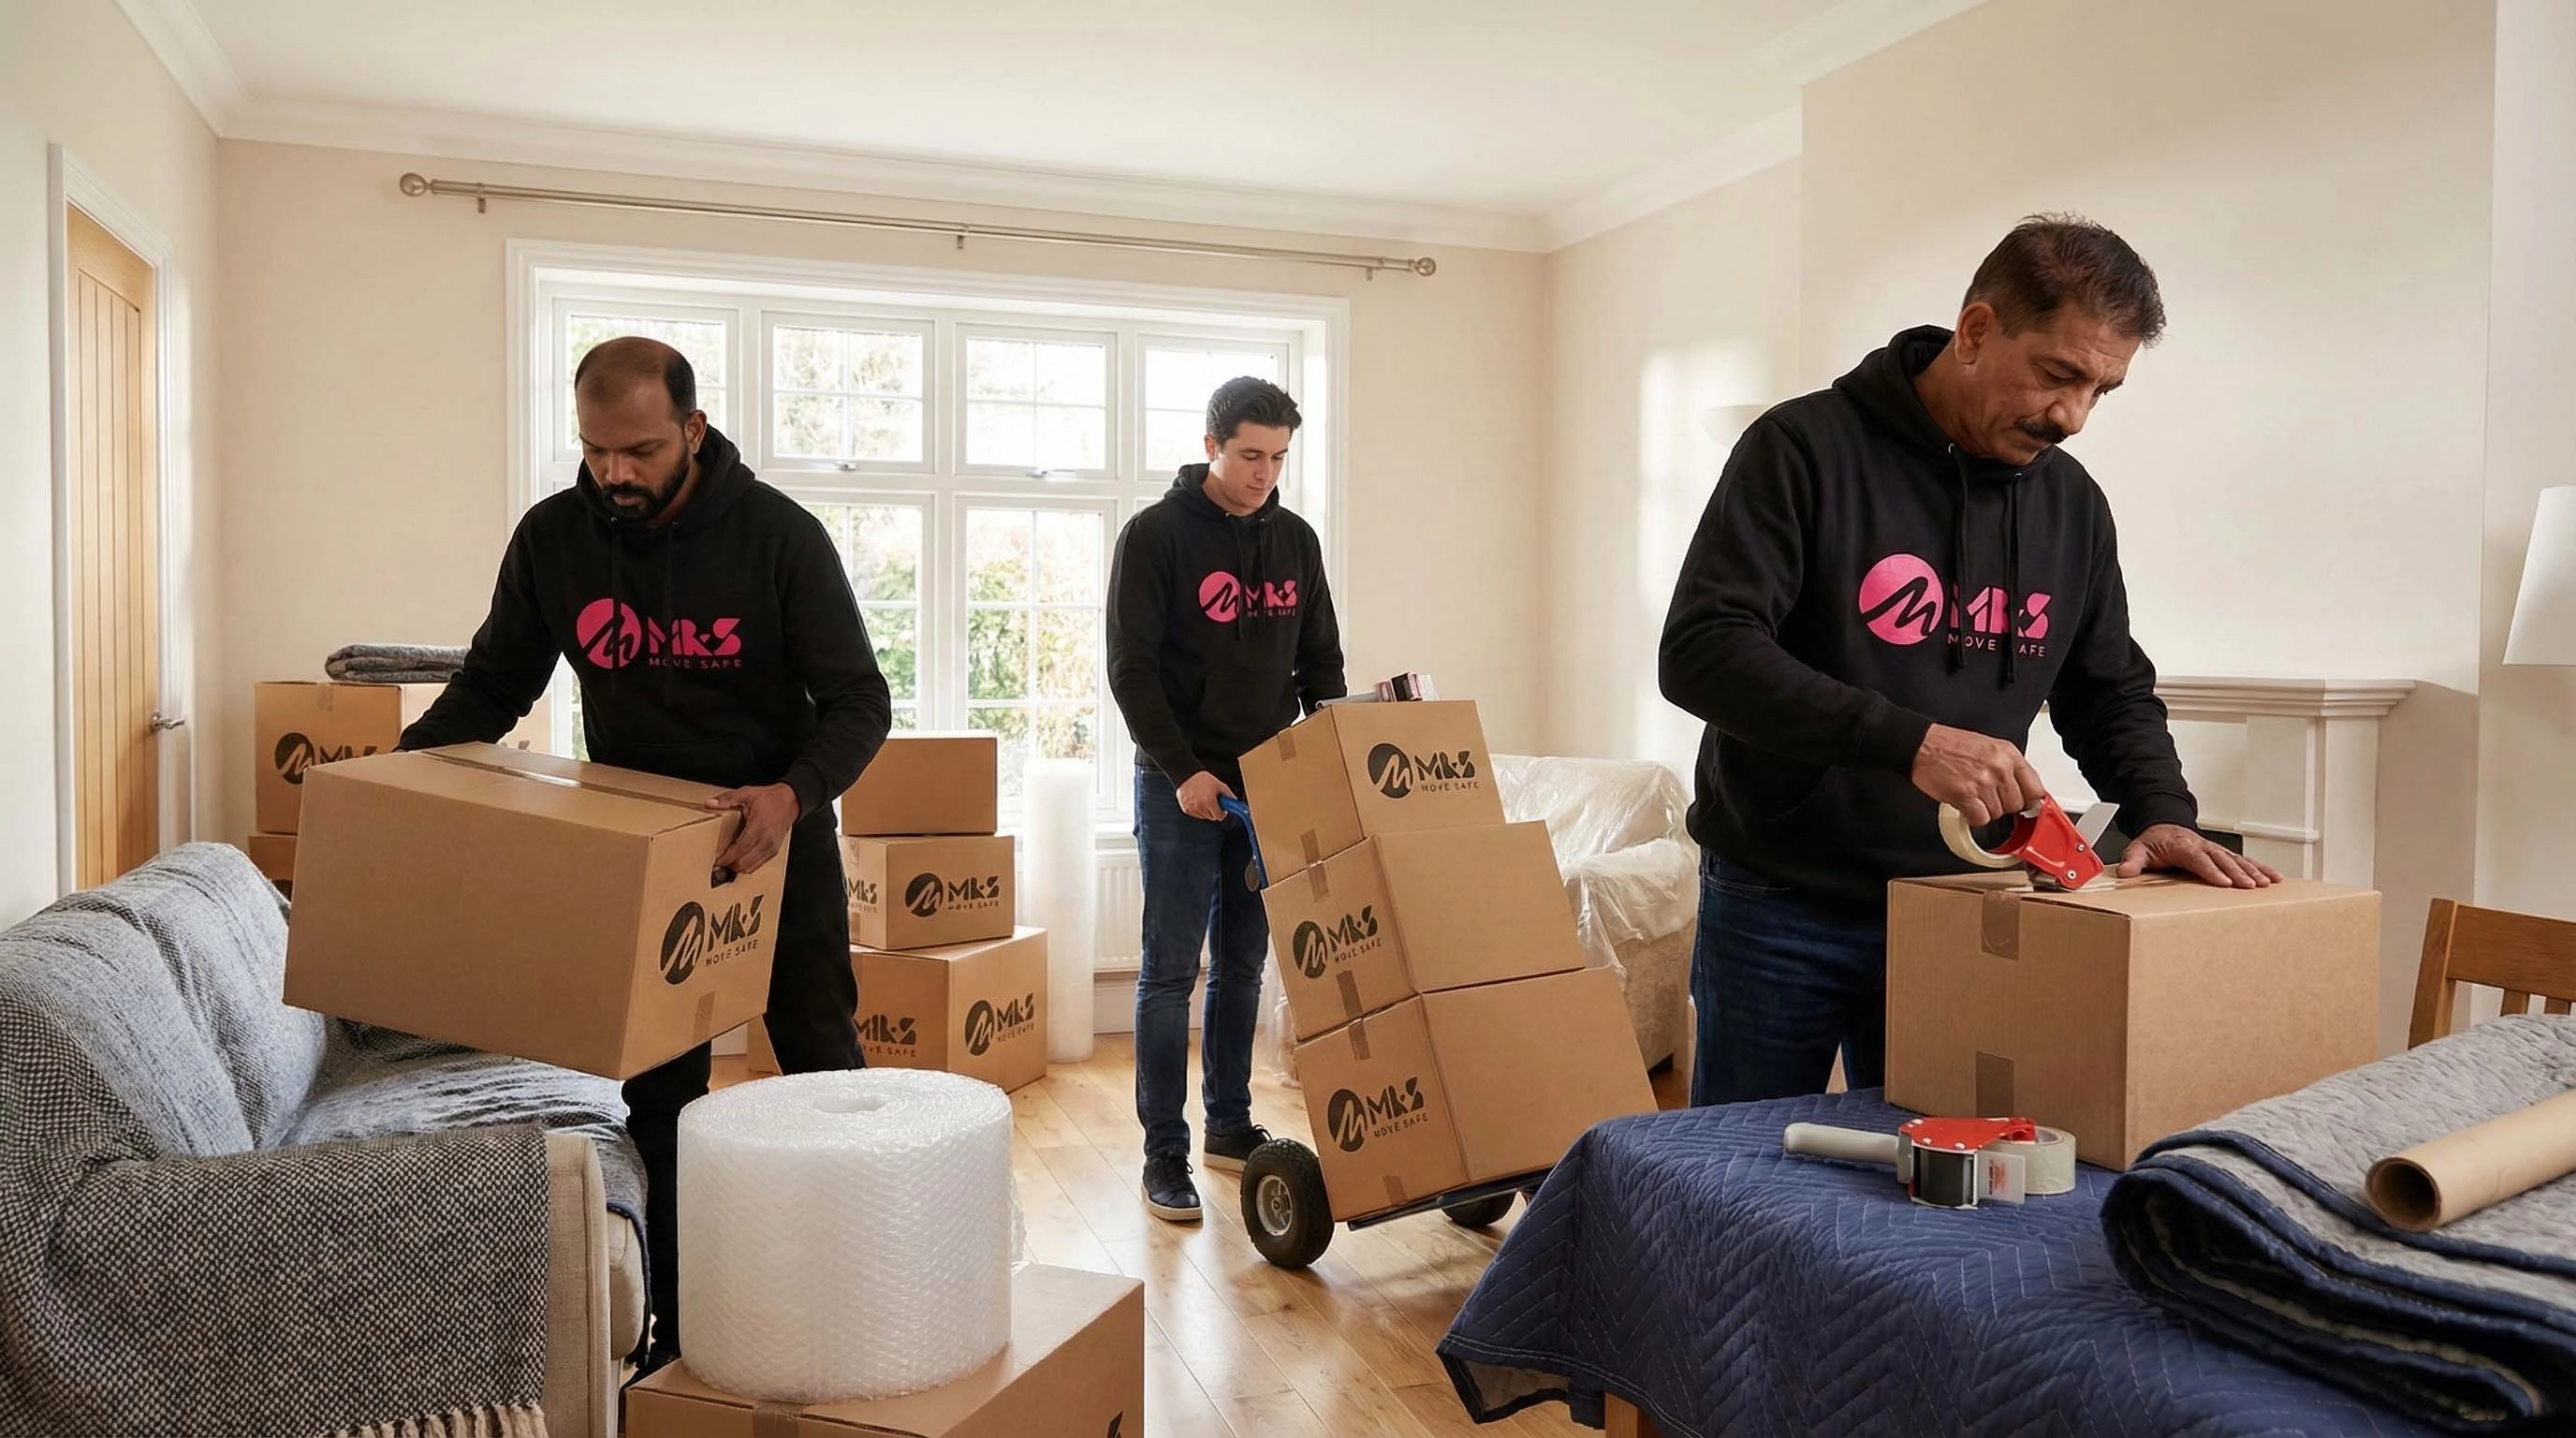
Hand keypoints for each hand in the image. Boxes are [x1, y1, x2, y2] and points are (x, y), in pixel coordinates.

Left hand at [707, 783, 800, 876]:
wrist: (790, 802)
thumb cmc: (770, 799)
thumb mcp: (747, 794)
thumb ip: (727, 799)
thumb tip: (710, 803)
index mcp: (758, 827)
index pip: (739, 850)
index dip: (726, 858)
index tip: (715, 861)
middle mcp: (765, 841)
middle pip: (743, 864)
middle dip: (729, 865)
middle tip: (718, 861)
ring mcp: (770, 848)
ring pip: (750, 868)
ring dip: (737, 867)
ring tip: (727, 861)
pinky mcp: (773, 852)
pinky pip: (757, 865)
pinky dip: (746, 865)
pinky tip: (739, 858)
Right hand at [1175, 771, 1237, 822]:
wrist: (1187, 775)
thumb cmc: (1202, 779)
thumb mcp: (1219, 785)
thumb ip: (1228, 795)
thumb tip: (1234, 802)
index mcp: (1209, 801)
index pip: (1219, 816)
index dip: (1222, 813)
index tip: (1222, 810)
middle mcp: (1200, 806)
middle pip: (1212, 817)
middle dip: (1214, 811)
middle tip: (1213, 801)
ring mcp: (1192, 809)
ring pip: (1204, 816)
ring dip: (1206, 811)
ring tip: (1204, 799)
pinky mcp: (1186, 809)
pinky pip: (1196, 814)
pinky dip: (1198, 810)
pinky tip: (1197, 800)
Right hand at [1910, 724, 2048, 826]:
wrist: (1923, 745)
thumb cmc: (1951, 746)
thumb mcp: (1989, 748)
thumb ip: (2009, 768)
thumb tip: (2024, 792)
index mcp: (2008, 754)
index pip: (2035, 789)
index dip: (2029, 801)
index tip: (2026, 807)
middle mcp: (1999, 767)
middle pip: (2016, 805)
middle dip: (2001, 805)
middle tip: (1985, 795)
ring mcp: (1983, 781)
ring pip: (1997, 814)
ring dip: (1984, 810)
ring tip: (1970, 794)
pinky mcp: (1966, 794)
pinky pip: (1980, 819)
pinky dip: (1971, 816)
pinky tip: (1964, 803)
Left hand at [2118, 823, 2280, 888]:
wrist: (2164, 826)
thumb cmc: (2154, 842)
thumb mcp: (2138, 849)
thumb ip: (2132, 860)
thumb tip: (2125, 872)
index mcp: (2183, 845)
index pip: (2199, 859)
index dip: (2212, 870)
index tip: (2224, 882)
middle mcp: (2203, 845)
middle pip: (2223, 859)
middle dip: (2238, 872)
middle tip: (2251, 886)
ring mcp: (2216, 849)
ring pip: (2238, 859)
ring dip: (2254, 870)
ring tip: (2268, 883)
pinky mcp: (2224, 853)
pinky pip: (2245, 860)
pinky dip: (2261, 867)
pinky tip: (2274, 877)